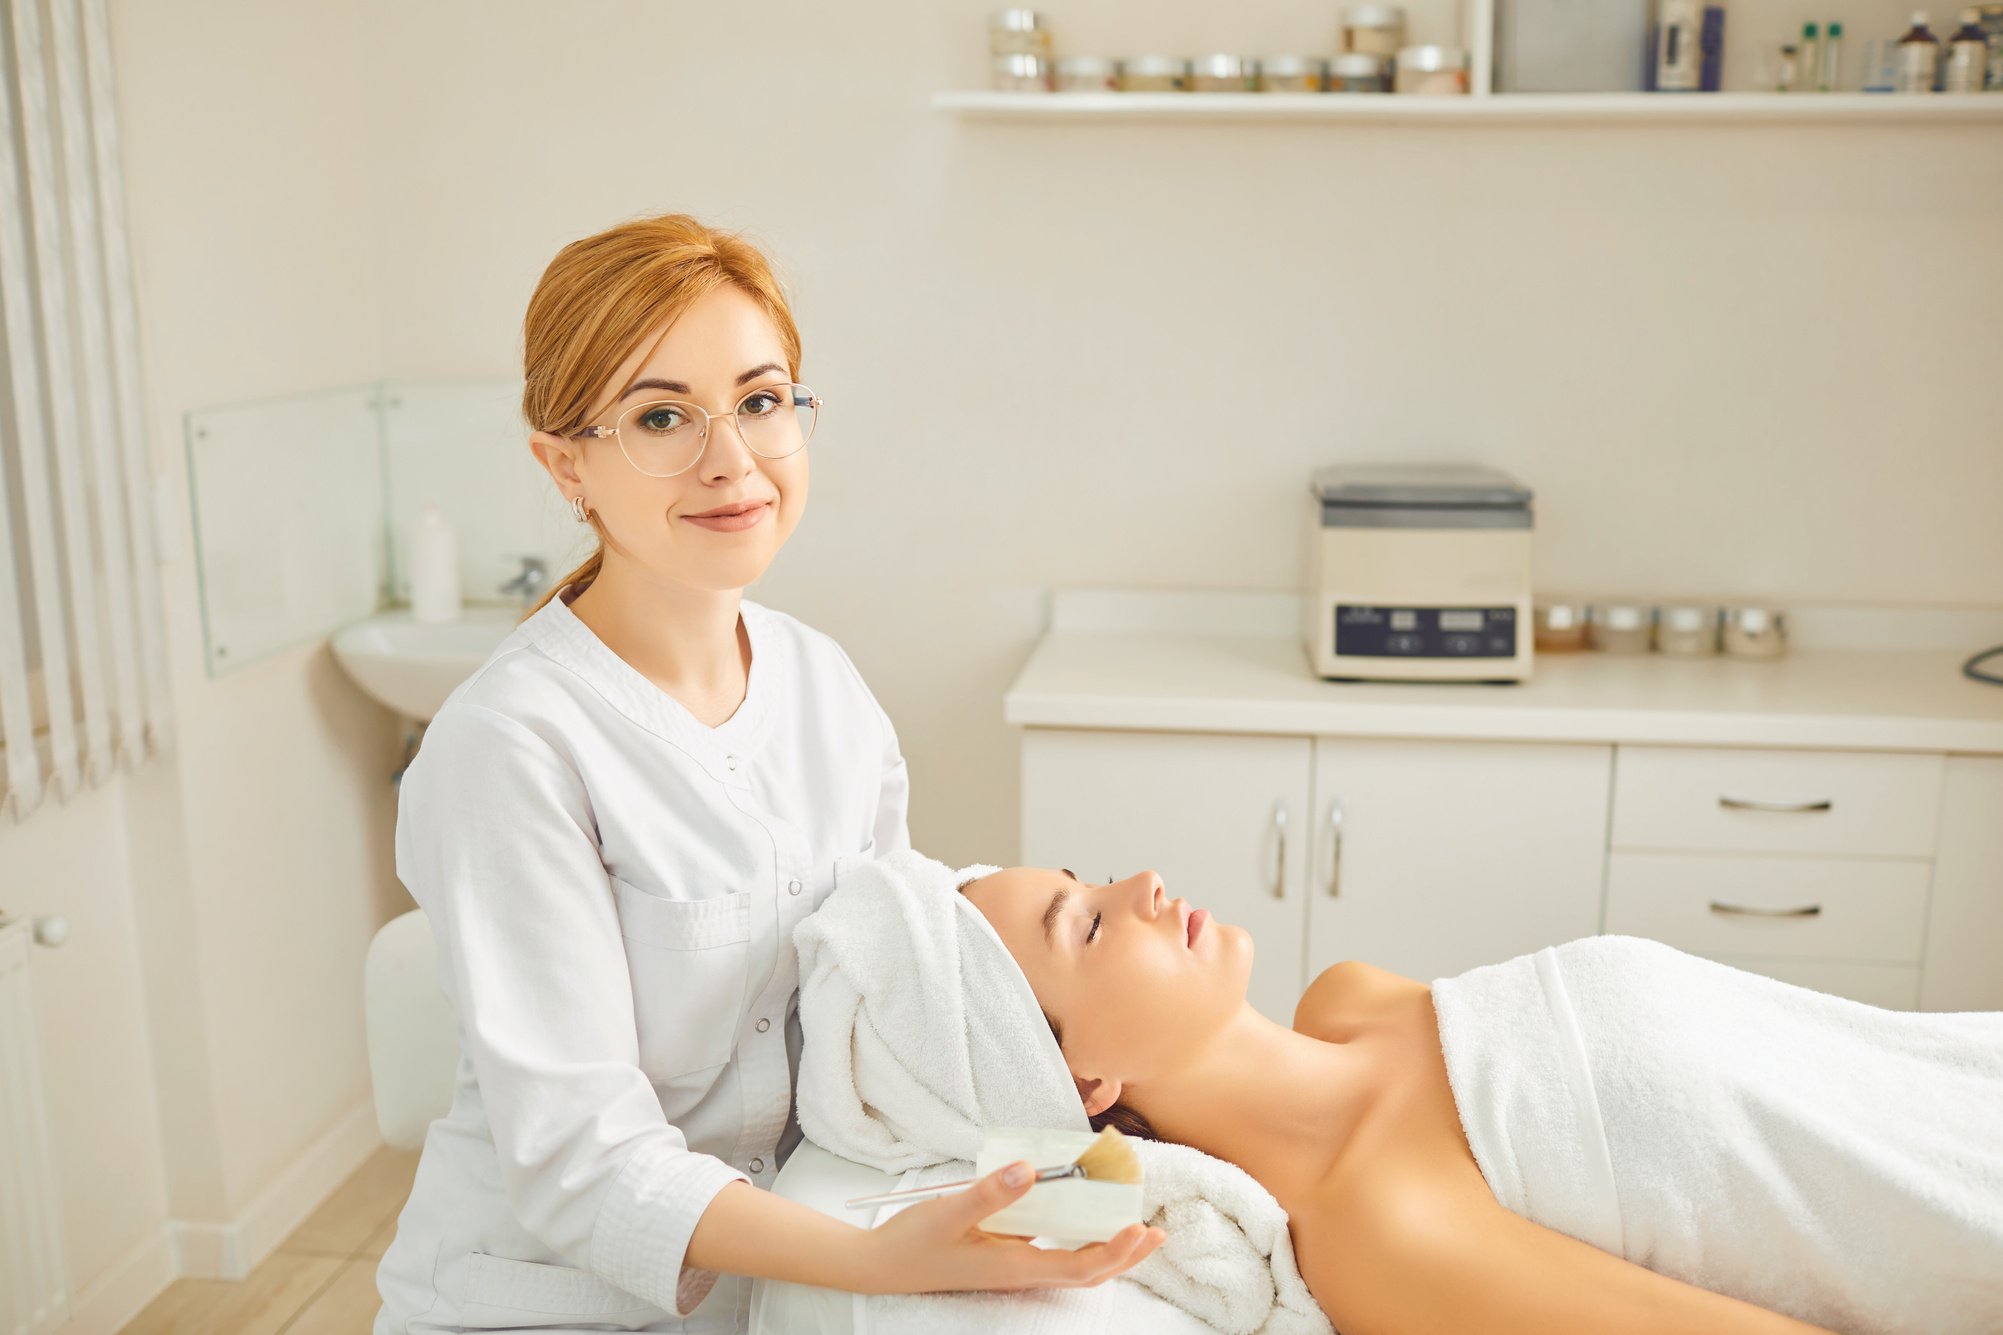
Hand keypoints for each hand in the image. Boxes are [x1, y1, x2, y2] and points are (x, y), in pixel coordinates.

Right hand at [846, 1159, 1166, 1295]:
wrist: (880, 1266)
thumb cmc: (913, 1243)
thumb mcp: (948, 1213)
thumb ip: (989, 1193)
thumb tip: (1029, 1170)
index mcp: (1013, 1267)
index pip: (1079, 1267)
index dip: (1114, 1251)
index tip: (1140, 1229)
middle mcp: (1020, 1271)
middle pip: (1087, 1272)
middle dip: (1125, 1255)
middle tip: (1156, 1231)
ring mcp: (1013, 1266)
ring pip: (1073, 1264)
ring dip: (1106, 1248)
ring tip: (1133, 1225)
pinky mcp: (1004, 1256)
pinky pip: (1053, 1250)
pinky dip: (1078, 1236)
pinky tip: (1081, 1214)